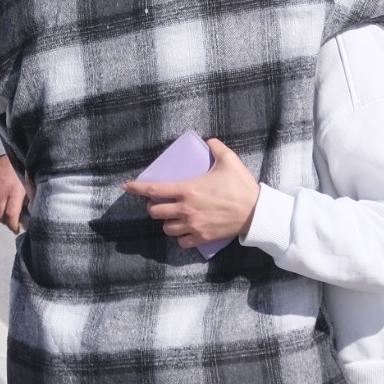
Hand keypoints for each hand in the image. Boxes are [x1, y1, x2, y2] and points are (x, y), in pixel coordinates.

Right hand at [0, 154, 27, 232]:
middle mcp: (2, 191)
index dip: (13, 225)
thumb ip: (31, 197)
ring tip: (6, 217)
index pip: (10, 214)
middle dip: (6, 223)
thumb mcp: (29, 182)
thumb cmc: (22, 169)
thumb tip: (33, 213)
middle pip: (0, 216)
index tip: (16, 229)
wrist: (7, 154)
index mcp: (15, 190)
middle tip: (13, 223)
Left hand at [125, 137, 259, 248]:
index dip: (137, 188)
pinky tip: (184, 232)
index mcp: (188, 190)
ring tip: (171, 218)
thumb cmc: (241, 186)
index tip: (127, 187)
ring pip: (166, 228)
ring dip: (166, 223)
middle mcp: (186, 209)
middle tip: (158, 203)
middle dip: (153, 207)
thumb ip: (216, 147)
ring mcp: (193, 225)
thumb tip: (208, 141)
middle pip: (155, 212)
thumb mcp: (229, 160)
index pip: (154, 189)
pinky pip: (181, 242)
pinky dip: (180, 238)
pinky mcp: (202, 238)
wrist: (256, 212)